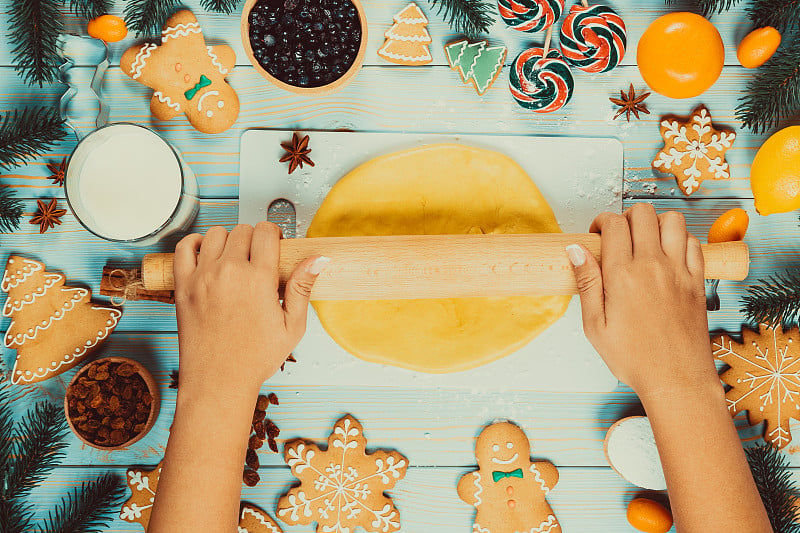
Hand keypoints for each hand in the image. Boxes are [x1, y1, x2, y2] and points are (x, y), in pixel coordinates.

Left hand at [173, 223, 327, 400]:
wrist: (218, 380)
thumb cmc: (255, 359)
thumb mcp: (292, 326)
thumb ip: (303, 287)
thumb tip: (318, 260)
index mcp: (258, 279)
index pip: (266, 232)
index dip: (274, 235)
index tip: (275, 246)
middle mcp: (229, 272)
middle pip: (243, 230)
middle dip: (254, 239)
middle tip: (257, 259)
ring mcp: (203, 277)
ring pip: (216, 234)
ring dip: (228, 240)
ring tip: (234, 259)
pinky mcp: (183, 286)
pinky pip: (184, 248)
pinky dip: (196, 244)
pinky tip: (207, 255)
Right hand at [566, 203, 715, 398]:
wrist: (676, 379)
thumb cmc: (634, 358)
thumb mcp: (595, 326)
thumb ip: (586, 282)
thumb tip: (575, 250)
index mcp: (622, 276)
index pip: (613, 224)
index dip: (601, 222)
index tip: (596, 234)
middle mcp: (653, 266)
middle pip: (642, 214)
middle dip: (625, 217)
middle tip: (618, 236)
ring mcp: (678, 271)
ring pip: (672, 220)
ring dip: (655, 223)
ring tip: (644, 240)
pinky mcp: (696, 281)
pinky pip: (693, 242)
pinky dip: (680, 238)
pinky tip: (668, 254)